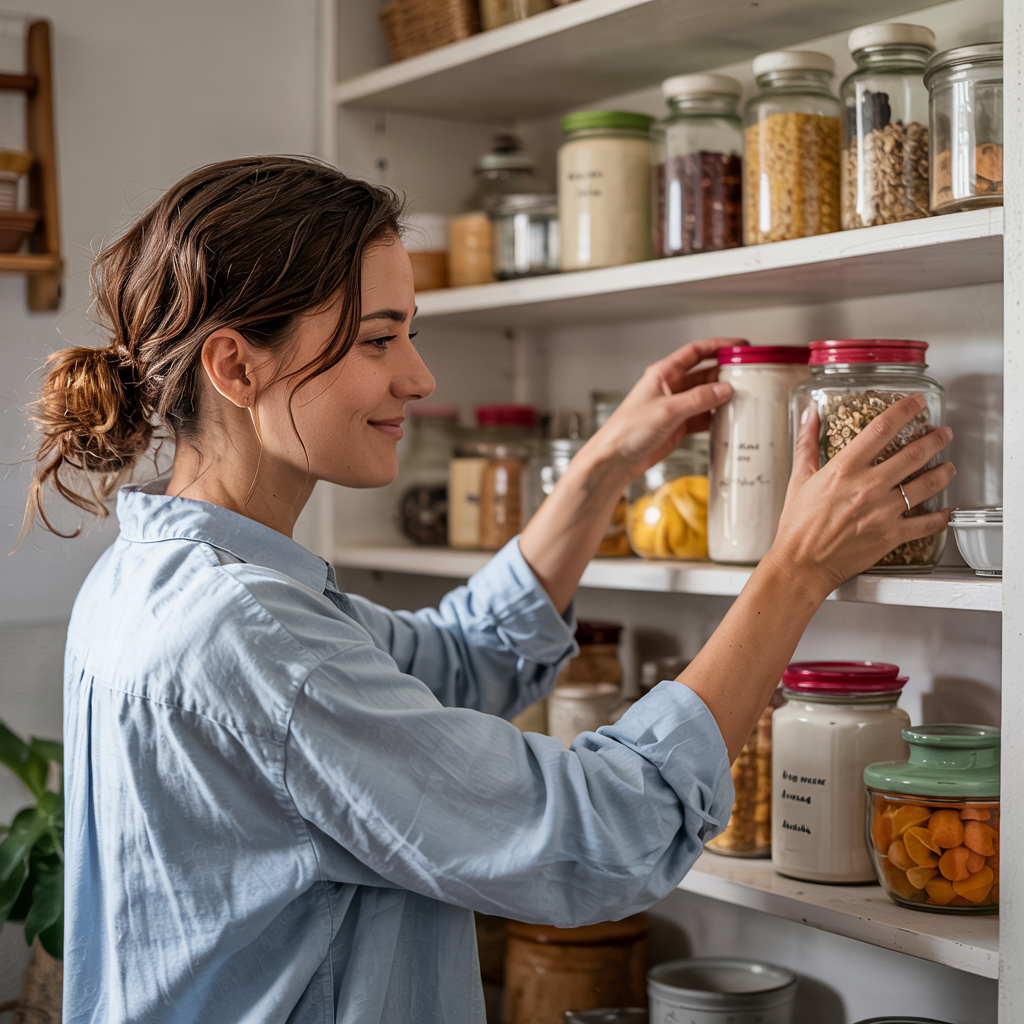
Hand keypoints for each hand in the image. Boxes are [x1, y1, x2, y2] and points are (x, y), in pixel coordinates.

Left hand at [589, 338, 744, 478]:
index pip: (695, 352)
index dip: (718, 346)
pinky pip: (703, 417)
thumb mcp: (667, 410)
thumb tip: (723, 390)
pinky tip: (728, 419)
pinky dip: (716, 418)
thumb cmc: (627, 430)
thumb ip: (698, 399)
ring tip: (744, 397)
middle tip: (748, 374)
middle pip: (704, 374)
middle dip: (725, 373)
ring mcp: (675, 407)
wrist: (616, 459)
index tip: (739, 346)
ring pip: (706, 397)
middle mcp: (670, 388)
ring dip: (723, 397)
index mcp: (662, 374)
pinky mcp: (678, 426)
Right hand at [765, 394, 954, 599]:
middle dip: (935, 439)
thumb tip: (808, 416)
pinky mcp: (891, 535)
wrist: (801, 563)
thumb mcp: (798, 478)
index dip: (904, 410)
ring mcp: (883, 511)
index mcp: (845, 469)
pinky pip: (927, 524)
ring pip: (927, 485)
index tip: (916, 402)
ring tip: (949, 467)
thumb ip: (807, 443)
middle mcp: (868, 486)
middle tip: (943, 434)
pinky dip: (941, 517)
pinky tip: (946, 512)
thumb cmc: (797, 525)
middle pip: (914, 454)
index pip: (882, 428)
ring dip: (944, 472)